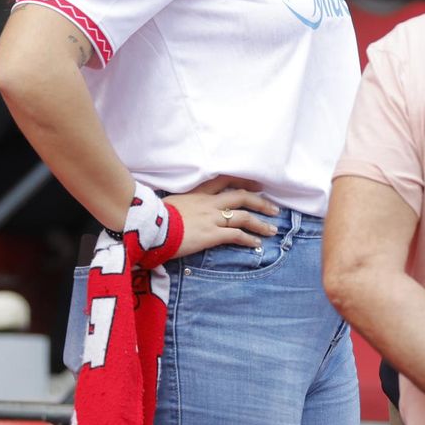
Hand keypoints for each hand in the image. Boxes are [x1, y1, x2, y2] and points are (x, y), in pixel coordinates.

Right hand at [163, 179, 279, 256]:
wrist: (150, 227)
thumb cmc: (154, 217)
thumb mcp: (172, 202)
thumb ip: (185, 203)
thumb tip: (186, 207)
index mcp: (199, 193)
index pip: (226, 181)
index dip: (245, 182)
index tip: (258, 186)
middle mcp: (209, 203)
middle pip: (242, 197)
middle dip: (261, 203)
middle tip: (274, 208)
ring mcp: (212, 218)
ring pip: (244, 217)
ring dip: (260, 223)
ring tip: (272, 229)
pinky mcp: (211, 234)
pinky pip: (236, 235)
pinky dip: (249, 239)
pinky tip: (256, 244)